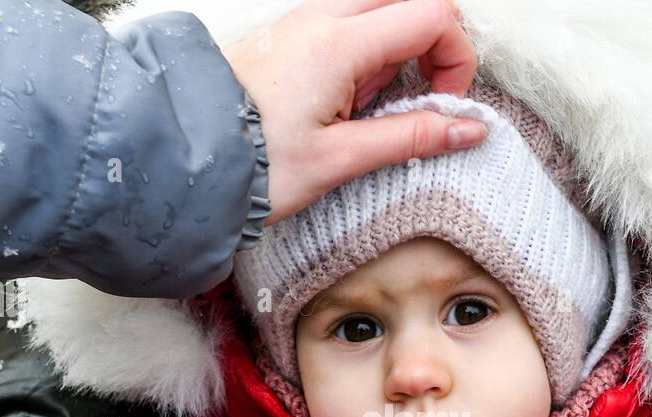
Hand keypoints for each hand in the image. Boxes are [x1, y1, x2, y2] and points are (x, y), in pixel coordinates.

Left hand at [222, 0, 487, 225]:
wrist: (183, 161)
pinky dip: (366, 51)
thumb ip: (411, 137)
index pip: (432, 17)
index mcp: (340, 45)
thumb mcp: (340, 160)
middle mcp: (320, 19)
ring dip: (397, 46)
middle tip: (424, 95)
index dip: (456, 58)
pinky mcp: (288, 37)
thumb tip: (468, 128)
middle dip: (433, 41)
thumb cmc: (253, 165)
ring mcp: (301, 23)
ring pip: (377, 6)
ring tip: (376, 106)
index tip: (445, 104)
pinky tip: (348, 101)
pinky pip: (345, 22)